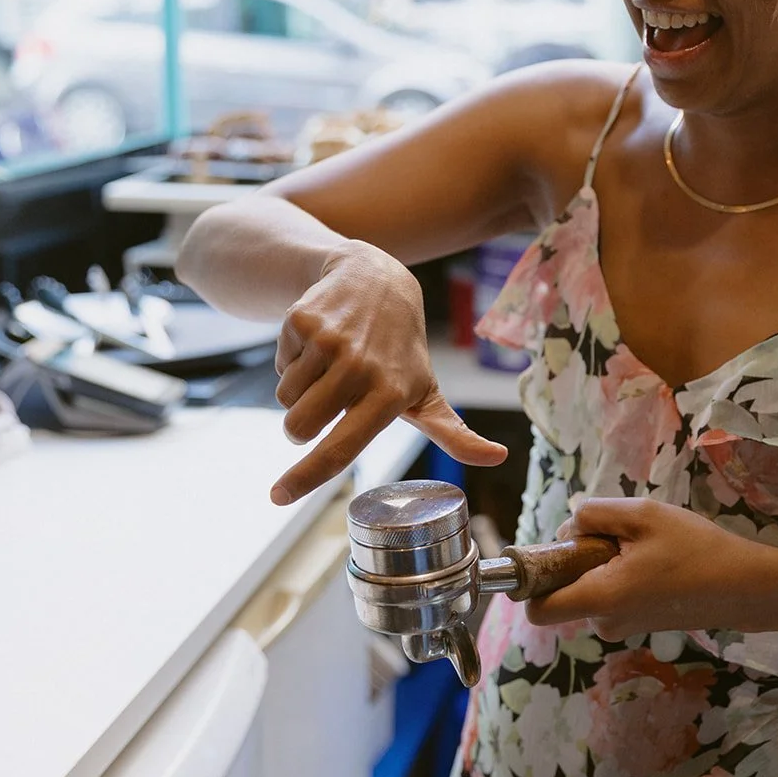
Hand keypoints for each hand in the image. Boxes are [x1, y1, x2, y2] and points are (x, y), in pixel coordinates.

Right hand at [270, 240, 505, 503]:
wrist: (375, 280)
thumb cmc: (400, 352)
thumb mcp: (427, 389)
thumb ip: (453, 431)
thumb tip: (498, 457)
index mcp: (390, 394)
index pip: (339, 448)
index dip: (305, 477)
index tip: (278, 496)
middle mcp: (359, 367)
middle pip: (298, 428)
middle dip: (299, 427)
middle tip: (329, 399)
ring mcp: (328, 341)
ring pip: (285, 398)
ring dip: (298, 391)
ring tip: (330, 366)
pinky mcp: (303, 321)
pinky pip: (279, 366)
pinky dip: (292, 362)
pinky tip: (320, 343)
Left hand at [524, 496, 741, 639]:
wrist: (746, 586)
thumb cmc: (695, 549)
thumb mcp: (641, 515)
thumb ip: (592, 515)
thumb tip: (565, 530)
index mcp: (599, 600)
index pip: (536, 610)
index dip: (532, 581)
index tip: (551, 552)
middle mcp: (605, 622)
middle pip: (564, 589)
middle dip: (577, 558)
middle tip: (618, 536)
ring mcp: (623, 626)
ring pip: (589, 588)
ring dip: (602, 563)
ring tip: (643, 545)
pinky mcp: (639, 623)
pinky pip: (611, 594)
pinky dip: (620, 573)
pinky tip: (653, 559)